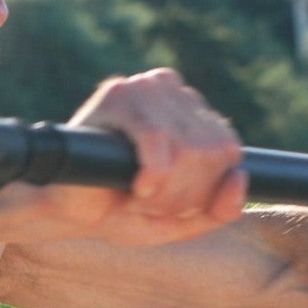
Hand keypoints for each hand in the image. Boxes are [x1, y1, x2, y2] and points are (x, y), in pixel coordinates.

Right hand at [35, 69, 246, 246]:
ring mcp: (145, 87)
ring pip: (186, 147)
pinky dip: (153, 171)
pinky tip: (137, 186)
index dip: (201, 189)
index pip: (227, 150)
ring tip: (137, 194)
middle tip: (147, 201)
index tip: (168, 205)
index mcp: (193, 110)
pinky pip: (157, 136)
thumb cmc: (123, 211)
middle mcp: (172, 89)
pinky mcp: (117, 94)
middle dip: (181, 193)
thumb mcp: (181, 220)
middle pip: (208, 152)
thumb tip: (240, 177)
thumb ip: (220, 209)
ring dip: (164, 189)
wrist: (68, 212)